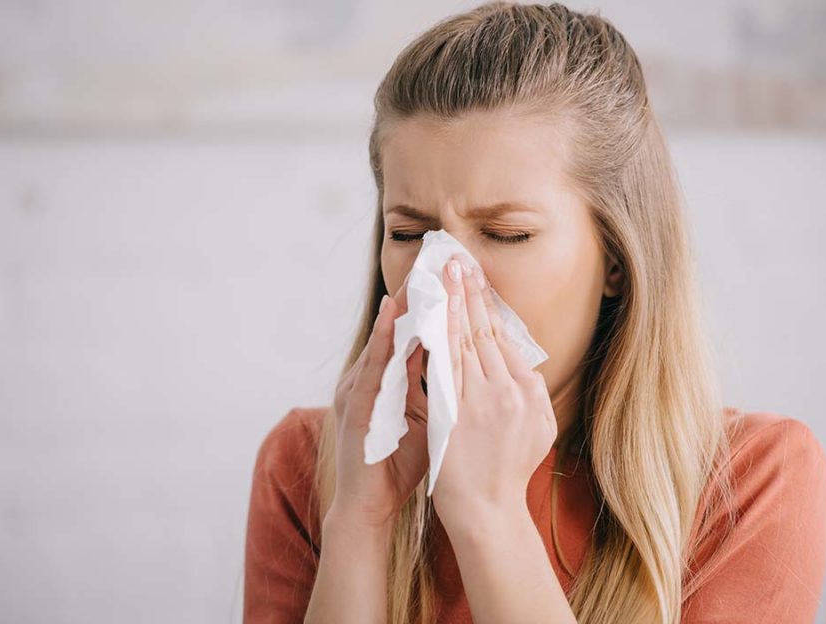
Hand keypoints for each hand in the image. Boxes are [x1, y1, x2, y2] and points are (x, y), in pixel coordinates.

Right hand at [328, 271, 429, 529]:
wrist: (369, 505)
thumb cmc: (399, 462)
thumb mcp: (429, 417)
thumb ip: (442, 387)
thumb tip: (473, 363)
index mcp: (390, 380)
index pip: (413, 333)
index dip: (431, 305)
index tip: (451, 276)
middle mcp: (371, 378)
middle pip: (396, 330)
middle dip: (416, 296)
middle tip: (433, 260)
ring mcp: (358, 389)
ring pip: (381, 341)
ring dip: (397, 308)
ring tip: (414, 275)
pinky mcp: (352, 406)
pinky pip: (369, 367)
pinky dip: (380, 341)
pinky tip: (389, 318)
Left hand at [430, 254, 556, 531]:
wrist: (488, 512)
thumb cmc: (507, 473)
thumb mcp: (536, 430)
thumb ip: (531, 395)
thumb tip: (525, 368)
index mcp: (527, 391)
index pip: (501, 338)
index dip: (487, 306)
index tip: (475, 278)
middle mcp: (507, 390)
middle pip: (483, 331)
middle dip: (469, 292)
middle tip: (458, 259)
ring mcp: (481, 400)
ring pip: (463, 340)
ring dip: (452, 304)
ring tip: (443, 274)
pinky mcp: (454, 411)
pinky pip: (443, 364)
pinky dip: (436, 336)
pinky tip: (427, 313)